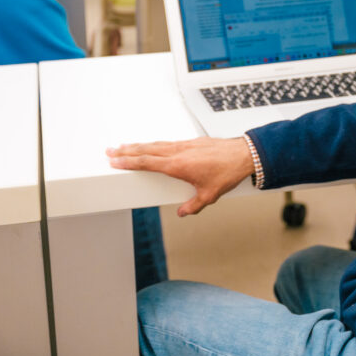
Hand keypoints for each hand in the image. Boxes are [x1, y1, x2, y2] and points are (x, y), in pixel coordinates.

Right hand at [107, 136, 254, 216]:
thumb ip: (193, 206)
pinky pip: (169, 142)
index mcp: (178, 165)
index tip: (114, 161)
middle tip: (110, 151)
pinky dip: (157, 144)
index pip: (147, 162)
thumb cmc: (228, 172)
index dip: (129, 162)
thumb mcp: (209, 195)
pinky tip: (153, 146)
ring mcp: (186, 145)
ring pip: (157, 144)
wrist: (245, 155)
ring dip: (140, 146)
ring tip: (125, 146)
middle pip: (147, 150)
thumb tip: (183, 213)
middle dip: (127, 151)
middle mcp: (179, 152)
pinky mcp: (194, 141)